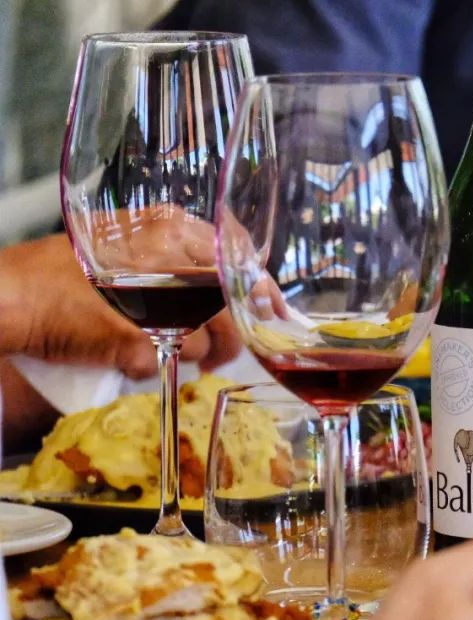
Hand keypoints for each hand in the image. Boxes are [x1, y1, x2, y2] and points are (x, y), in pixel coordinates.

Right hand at [0, 234, 240, 377]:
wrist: (13, 295)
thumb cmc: (63, 273)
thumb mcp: (127, 248)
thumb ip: (174, 256)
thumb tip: (230, 281)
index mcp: (170, 226)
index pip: (241, 252)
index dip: (262, 286)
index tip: (271, 309)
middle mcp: (170, 255)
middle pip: (232, 303)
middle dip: (233, 334)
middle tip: (221, 350)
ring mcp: (157, 297)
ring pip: (209, 338)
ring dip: (197, 354)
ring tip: (170, 352)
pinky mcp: (140, 336)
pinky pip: (171, 360)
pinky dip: (154, 365)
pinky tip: (130, 355)